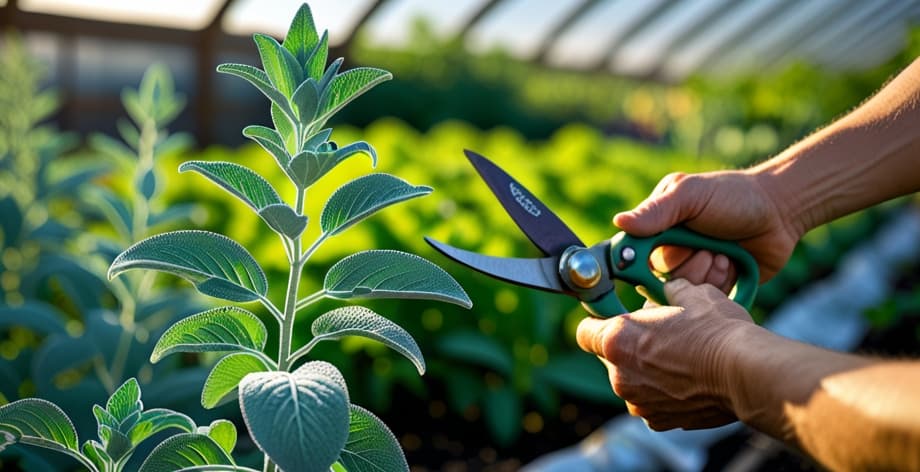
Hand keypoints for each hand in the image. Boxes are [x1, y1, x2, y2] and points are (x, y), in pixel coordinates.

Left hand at [576, 278, 754, 430]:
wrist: (746, 374)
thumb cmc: (717, 330)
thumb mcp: (691, 295)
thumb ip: (668, 292)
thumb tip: (669, 290)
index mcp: (617, 340)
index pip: (585, 331)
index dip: (599, 323)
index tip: (616, 318)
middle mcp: (620, 376)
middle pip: (611, 357)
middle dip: (631, 347)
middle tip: (662, 336)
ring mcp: (637, 402)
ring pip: (633, 381)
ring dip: (649, 371)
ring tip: (682, 360)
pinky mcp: (657, 421)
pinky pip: (652, 401)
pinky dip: (664, 393)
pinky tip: (689, 381)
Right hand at [614, 170, 800, 286]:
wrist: (780, 211)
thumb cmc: (732, 196)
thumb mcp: (691, 195)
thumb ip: (656, 210)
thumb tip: (619, 222)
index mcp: (656, 230)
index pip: (634, 258)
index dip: (642, 265)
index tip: (661, 262)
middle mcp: (670, 254)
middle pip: (662, 281)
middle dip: (689, 266)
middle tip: (709, 247)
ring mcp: (693, 272)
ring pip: (686, 294)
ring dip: (708, 274)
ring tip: (724, 253)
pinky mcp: (715, 288)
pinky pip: (708, 302)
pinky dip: (722, 284)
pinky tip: (733, 264)